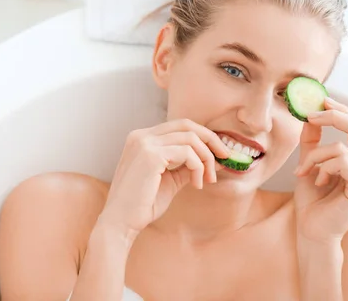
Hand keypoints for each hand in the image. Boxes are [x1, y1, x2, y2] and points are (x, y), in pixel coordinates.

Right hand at [98, 119, 229, 237]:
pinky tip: (196, 184)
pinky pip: (187, 152)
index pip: (179, 126)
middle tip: (226, 157)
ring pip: (190, 138)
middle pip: (186, 125)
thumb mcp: (170, 180)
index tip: (220, 152)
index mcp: (142, 138)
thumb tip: (216, 159)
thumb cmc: (143, 204)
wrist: (121, 222)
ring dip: (206, 158)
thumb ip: (189, 166)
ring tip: (207, 180)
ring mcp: (144, 143)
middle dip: (211, 139)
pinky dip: (198, 167)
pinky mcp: (150, 155)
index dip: (203, 135)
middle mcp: (141, 135)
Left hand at [293, 97, 347, 243]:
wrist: (311, 229)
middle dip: (333, 116)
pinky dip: (323, 168)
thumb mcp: (309, 162)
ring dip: (315, 157)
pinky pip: (343, 163)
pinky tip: (317, 182)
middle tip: (311, 115)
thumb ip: (312, 141)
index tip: (320, 101)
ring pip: (341, 148)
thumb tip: (309, 116)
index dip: (340, 110)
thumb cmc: (312, 199)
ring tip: (305, 172)